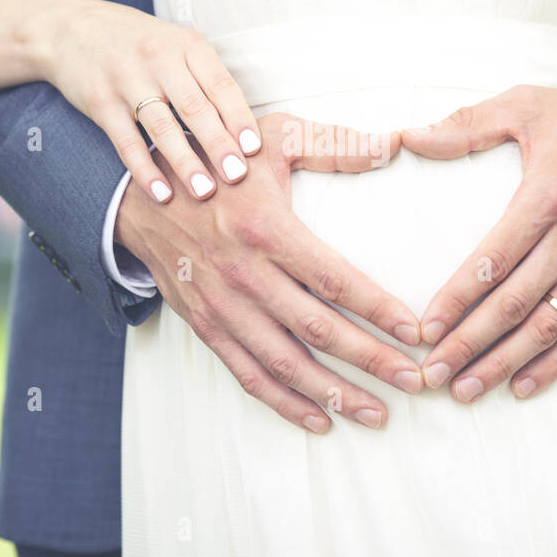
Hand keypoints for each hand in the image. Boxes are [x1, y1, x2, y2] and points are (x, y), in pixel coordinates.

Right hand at [46, 0, 262, 203]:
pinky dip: (145, 170)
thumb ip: (205, 79)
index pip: (221, 86)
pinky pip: (126, 142)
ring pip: (162, 127)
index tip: (254, 150)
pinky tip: (162, 193)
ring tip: (205, 191)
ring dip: (185, 163)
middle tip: (237, 176)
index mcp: (187, 46)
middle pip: (195, 108)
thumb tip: (241, 130)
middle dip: (219, 145)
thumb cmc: (139, 44)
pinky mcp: (101, 102)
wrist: (71, 28)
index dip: (239, 119)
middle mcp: (159, 59)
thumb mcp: (176, 46)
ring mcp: (127, 80)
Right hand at [117, 113, 423, 431]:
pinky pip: (248, 375)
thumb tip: (394, 144)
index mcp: (268, 229)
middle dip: (372, 360)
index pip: (335, 280)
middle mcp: (246, 275)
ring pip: (286, 363)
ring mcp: (223, 306)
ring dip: (335, 394)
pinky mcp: (206, 326)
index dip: (379, 310)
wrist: (141, 193)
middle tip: (416, 380)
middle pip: (319, 330)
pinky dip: (285, 403)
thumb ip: (336, 145)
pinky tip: (321, 420)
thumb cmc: (219, 162)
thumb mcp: (274, 137)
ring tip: (378, 413)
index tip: (416, 332)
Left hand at [401, 85, 556, 402]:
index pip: (493, 260)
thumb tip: (408, 137)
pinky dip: (555, 364)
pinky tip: (522, 386)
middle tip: (432, 374)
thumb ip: (465, 124)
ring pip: (547, 326)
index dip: (457, 299)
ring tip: (467, 389)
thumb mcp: (526, 104)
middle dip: (469, 344)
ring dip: (505, 362)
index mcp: (548, 196)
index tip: (425, 329)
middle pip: (515, 304)